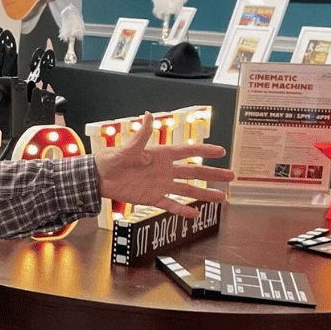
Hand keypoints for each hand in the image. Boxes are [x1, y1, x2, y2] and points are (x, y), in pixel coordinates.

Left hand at [94, 111, 233, 216]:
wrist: (99, 178)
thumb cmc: (111, 159)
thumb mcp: (127, 148)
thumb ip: (141, 135)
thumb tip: (148, 115)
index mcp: (161, 154)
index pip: (188, 151)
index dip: (205, 150)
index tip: (222, 151)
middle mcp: (165, 169)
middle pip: (194, 171)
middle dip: (213, 173)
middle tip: (232, 176)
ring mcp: (160, 184)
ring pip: (187, 189)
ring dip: (205, 194)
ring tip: (222, 198)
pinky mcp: (152, 197)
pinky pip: (171, 204)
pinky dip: (182, 209)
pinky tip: (195, 214)